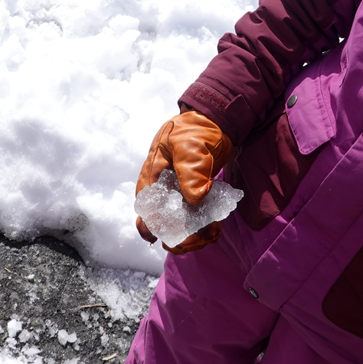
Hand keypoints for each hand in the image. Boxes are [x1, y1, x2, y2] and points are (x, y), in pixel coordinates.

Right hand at [135, 110, 233, 252]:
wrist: (216, 122)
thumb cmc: (196, 129)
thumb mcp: (190, 145)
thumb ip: (190, 170)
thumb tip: (195, 198)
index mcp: (153, 174)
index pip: (146, 206)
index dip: (151, 226)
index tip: (162, 238)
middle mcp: (163, 188)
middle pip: (160, 220)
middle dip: (174, 236)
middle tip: (191, 241)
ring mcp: (179, 193)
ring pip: (178, 223)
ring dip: (192, 235)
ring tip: (209, 234)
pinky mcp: (195, 197)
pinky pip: (195, 218)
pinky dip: (204, 228)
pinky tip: (214, 229)